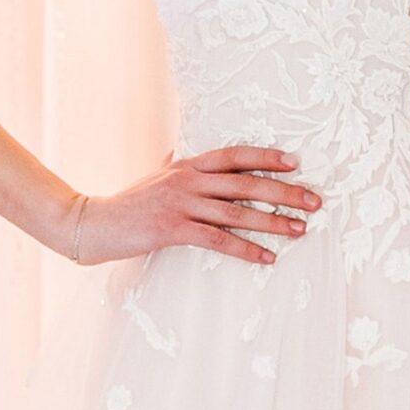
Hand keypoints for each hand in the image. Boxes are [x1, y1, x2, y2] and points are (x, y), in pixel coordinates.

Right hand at [64, 146, 320, 267]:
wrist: (94, 223)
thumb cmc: (129, 203)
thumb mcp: (156, 177)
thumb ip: (176, 165)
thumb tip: (184, 151)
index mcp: (188, 165)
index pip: (235, 155)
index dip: (266, 157)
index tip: (296, 163)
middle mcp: (187, 180)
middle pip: (245, 183)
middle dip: (284, 192)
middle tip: (315, 201)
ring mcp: (180, 204)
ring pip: (236, 211)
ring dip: (272, 222)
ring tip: (300, 231)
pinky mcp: (172, 230)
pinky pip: (217, 240)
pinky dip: (245, 249)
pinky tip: (266, 258)